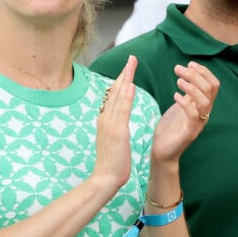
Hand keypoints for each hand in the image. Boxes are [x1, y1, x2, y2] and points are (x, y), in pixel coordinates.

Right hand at [93, 55, 136, 191]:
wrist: (106, 178)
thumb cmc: (112, 162)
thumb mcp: (113, 141)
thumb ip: (115, 128)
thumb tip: (119, 120)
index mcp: (104, 121)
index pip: (112, 95)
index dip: (120, 80)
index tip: (127, 68)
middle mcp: (104, 119)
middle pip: (114, 91)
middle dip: (124, 73)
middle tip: (131, 58)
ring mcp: (109, 124)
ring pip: (117, 96)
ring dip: (126, 79)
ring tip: (132, 64)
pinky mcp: (117, 132)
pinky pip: (122, 111)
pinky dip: (126, 97)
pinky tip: (131, 85)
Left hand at [151, 62, 219, 162]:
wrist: (163, 151)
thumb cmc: (170, 128)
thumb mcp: (180, 105)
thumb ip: (187, 92)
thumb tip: (187, 73)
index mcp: (203, 106)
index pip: (213, 84)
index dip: (204, 71)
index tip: (189, 63)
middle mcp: (204, 114)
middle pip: (210, 89)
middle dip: (195, 75)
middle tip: (177, 69)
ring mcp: (198, 124)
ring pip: (205, 101)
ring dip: (192, 87)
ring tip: (178, 81)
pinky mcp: (189, 133)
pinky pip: (193, 116)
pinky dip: (185, 103)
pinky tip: (175, 96)